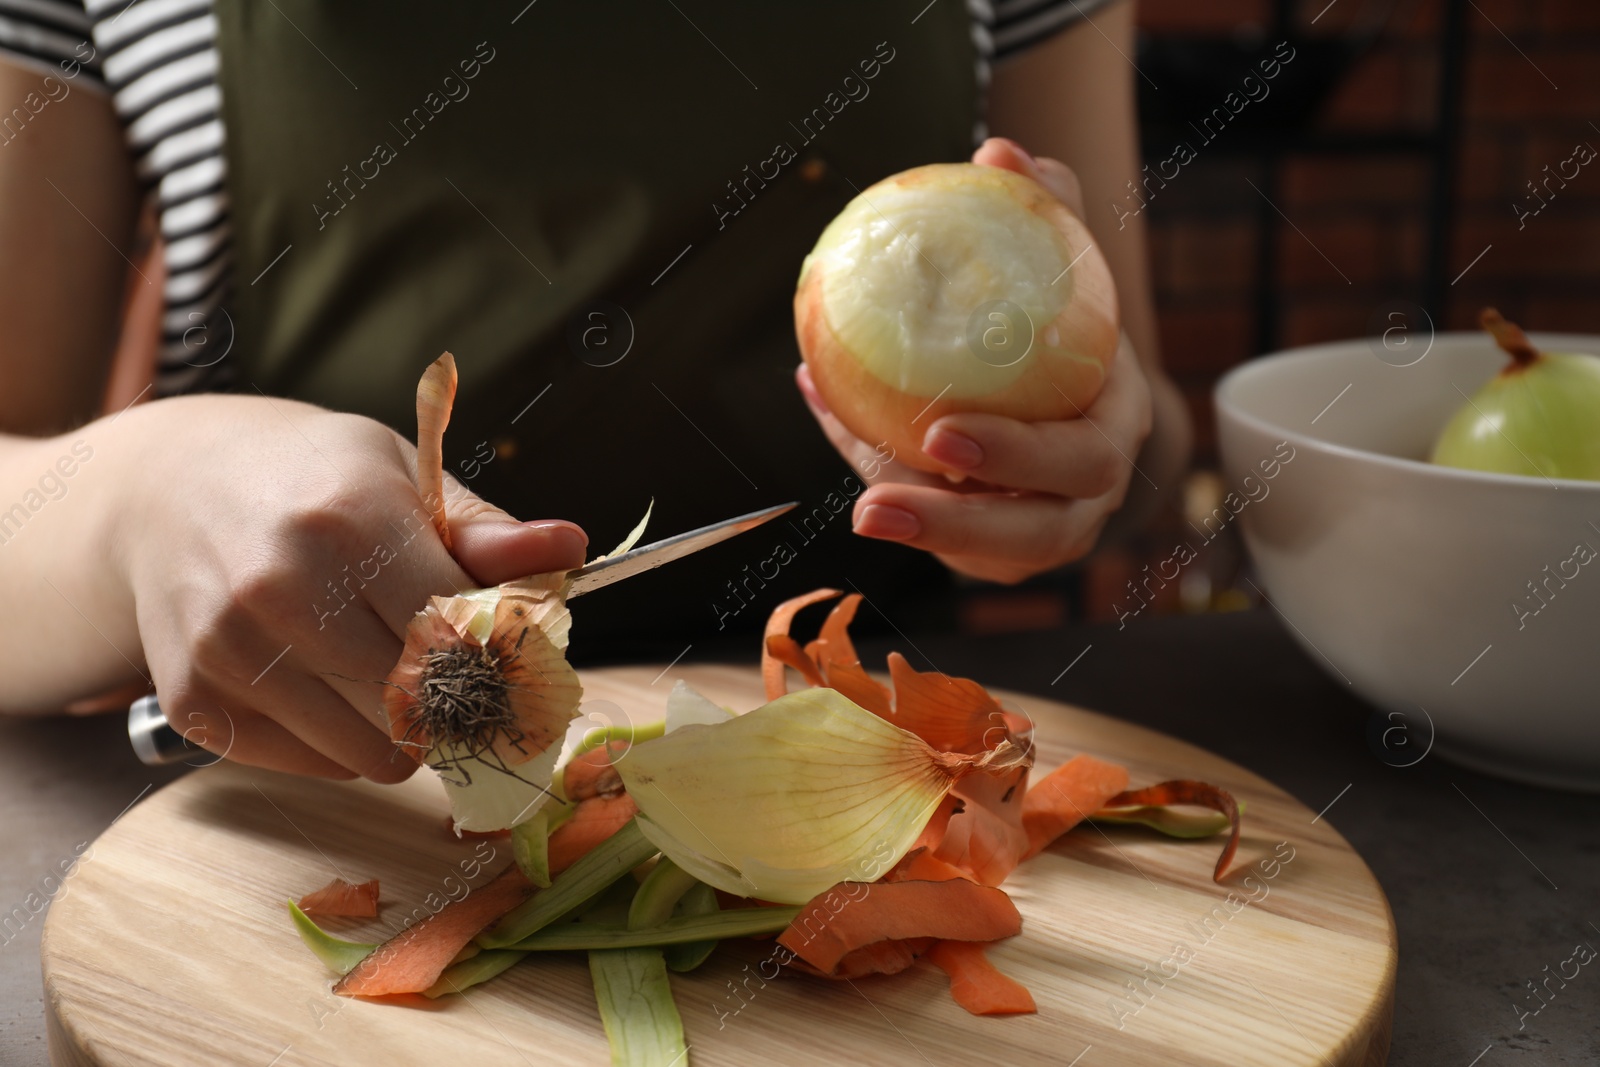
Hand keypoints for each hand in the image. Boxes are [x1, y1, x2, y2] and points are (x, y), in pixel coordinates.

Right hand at [111, 394, 586, 779]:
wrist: (170, 488)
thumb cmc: (309, 478)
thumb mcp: (400, 473)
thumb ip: (485, 529)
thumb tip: (571, 546)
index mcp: (352, 519)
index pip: (461, 631)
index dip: (498, 658)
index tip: (513, 664)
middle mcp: (282, 586)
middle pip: (421, 700)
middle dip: (458, 703)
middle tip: (463, 684)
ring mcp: (231, 649)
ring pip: (371, 751)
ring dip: (405, 736)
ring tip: (397, 686)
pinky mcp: (195, 699)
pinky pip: (312, 766)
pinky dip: (341, 747)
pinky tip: (332, 692)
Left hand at [795, 138, 1153, 584]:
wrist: (1080, 385)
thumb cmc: (1069, 321)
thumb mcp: (1068, 267)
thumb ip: (1046, 209)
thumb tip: (1000, 150)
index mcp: (1113, 427)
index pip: (1081, 454)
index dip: (1016, 453)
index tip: (940, 430)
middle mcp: (1087, 494)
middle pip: (1038, 530)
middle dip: (959, 519)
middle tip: (878, 497)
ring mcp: (1044, 531)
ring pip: (989, 553)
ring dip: (922, 531)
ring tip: (860, 508)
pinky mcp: (999, 552)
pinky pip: (944, 535)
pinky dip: (889, 487)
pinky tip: (836, 429)